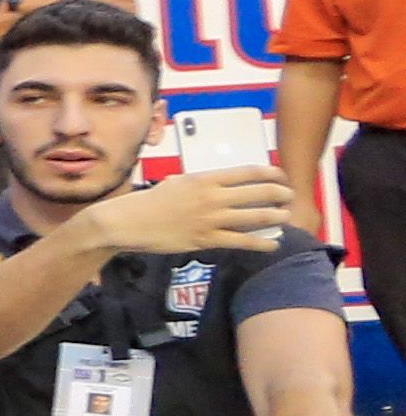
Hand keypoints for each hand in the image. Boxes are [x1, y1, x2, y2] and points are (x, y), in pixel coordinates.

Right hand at [81, 162, 299, 260]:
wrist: (126, 223)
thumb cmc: (149, 202)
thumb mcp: (176, 183)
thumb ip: (201, 183)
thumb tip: (218, 186)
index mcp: (205, 179)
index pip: (249, 172)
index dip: (273, 174)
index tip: (282, 177)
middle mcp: (212, 197)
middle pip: (260, 193)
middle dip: (281, 195)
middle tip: (289, 198)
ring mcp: (211, 219)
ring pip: (257, 217)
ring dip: (276, 217)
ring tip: (285, 217)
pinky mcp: (206, 240)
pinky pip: (242, 241)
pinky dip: (262, 243)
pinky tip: (272, 244)